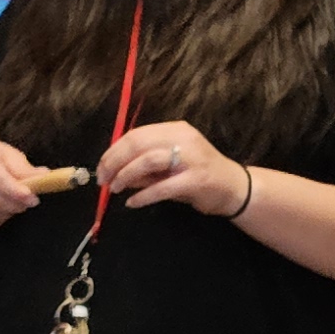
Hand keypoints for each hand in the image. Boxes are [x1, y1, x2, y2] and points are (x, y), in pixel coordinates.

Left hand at [97, 118, 245, 214]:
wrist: (233, 188)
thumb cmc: (196, 175)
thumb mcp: (168, 165)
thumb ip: (144, 166)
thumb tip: (114, 171)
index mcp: (174, 130)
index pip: (136, 135)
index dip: (113, 151)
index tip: (100, 168)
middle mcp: (183, 138)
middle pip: (138, 144)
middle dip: (114, 162)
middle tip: (103, 180)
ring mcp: (191, 158)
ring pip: (147, 160)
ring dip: (125, 176)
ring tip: (115, 189)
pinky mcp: (196, 179)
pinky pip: (162, 187)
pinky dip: (143, 196)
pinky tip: (132, 203)